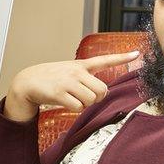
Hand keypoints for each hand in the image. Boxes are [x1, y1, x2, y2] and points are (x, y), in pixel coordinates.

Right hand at [5, 51, 139, 120]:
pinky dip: (74, 109)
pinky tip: (66, 103)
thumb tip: (99, 93)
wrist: (27, 82)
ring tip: (73, 99)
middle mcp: (77, 71)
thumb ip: (84, 77)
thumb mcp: (68, 71)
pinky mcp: (60, 92)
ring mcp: (68, 82)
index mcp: (81, 65)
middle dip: (96, 98)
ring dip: (84, 105)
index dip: (122, 58)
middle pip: (102, 90)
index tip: (136, 54)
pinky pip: (78, 107)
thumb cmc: (49, 79)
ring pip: (91, 100)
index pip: (105, 60)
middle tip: (85, 98)